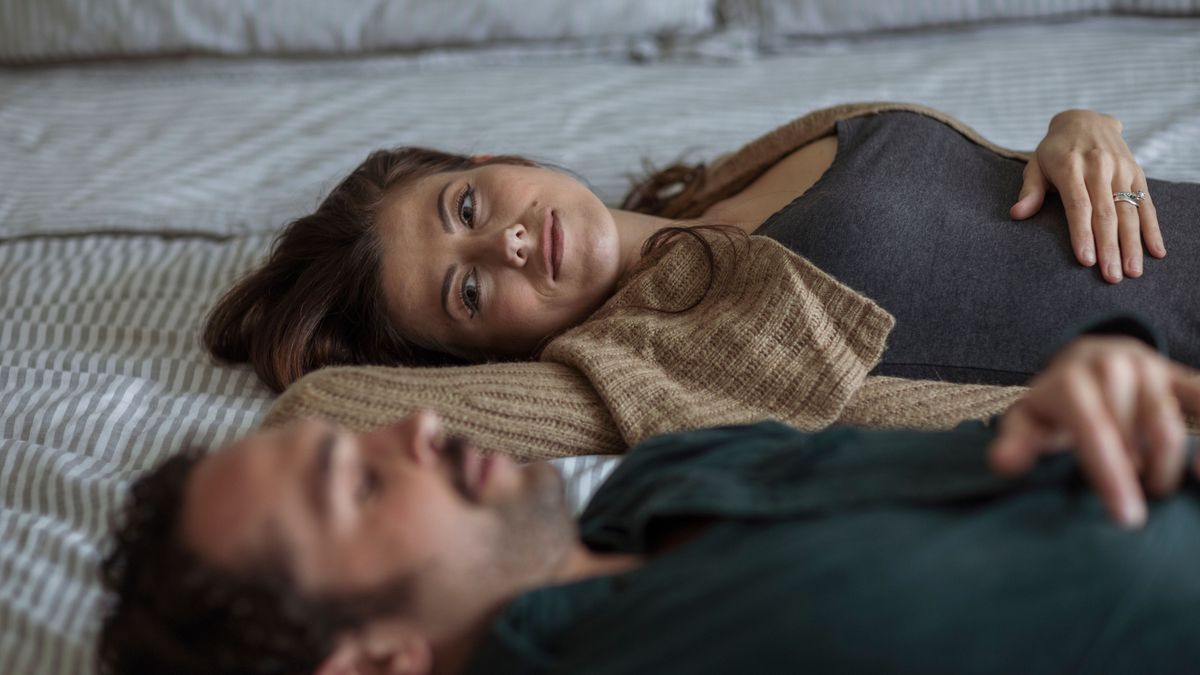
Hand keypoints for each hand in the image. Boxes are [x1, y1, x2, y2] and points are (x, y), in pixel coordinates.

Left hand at [988, 336, 1199, 527]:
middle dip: (1139, 470)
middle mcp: (1111, 363)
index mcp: (1070, 379)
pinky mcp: (1178, 375)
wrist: (1085, 361)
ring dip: (1166, 463)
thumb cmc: (1053, 405)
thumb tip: (1002, 465)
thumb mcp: (1027, 420)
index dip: (1110, 471)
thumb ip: (1016, 442)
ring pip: (1168, 421)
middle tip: (1131, 502)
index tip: (1125, 515)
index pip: (1093, 426)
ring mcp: (1149, 366)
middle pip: (1136, 426)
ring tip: (1152, 485)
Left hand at [1010, 109, 1163, 282]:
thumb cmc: (1054, 151)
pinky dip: (1152, 228)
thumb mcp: (1035, 165)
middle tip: (1111, 277)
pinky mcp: (1136, 172)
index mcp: (1070, 166)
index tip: (1086, 260)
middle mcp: (1099, 167)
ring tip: (1132, 272)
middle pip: (1106, 213)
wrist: (1084, 119)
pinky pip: (1146, 203)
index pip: (1078, 206)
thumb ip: (1030, 191)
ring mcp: (1121, 169)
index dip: (1082, 234)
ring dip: (1132, 244)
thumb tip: (1016, 215)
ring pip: (1129, 211)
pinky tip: (1156, 251)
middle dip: (1110, 247)